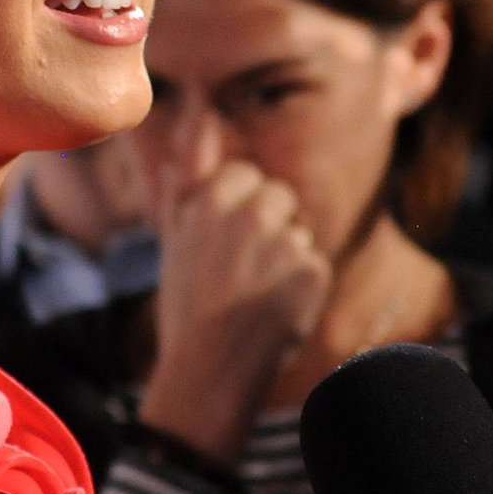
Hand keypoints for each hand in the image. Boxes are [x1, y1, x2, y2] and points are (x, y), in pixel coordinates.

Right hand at [138, 158, 332, 463]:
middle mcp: (249, 214)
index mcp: (212, 200)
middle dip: (269, 229)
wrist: (207, 377)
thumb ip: (189, 176)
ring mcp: (284, 243)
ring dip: (286, 261)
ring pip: (300, 234)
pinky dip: (304, 290)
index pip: (247, 177)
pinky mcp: (313, 272)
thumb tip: (198, 116)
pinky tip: (277, 313)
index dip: (238, 211)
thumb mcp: (175, 240)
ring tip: (256, 298)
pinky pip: (318, 266)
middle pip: (280, 198)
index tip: (224, 248)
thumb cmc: (189, 308)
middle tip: (241, 275)